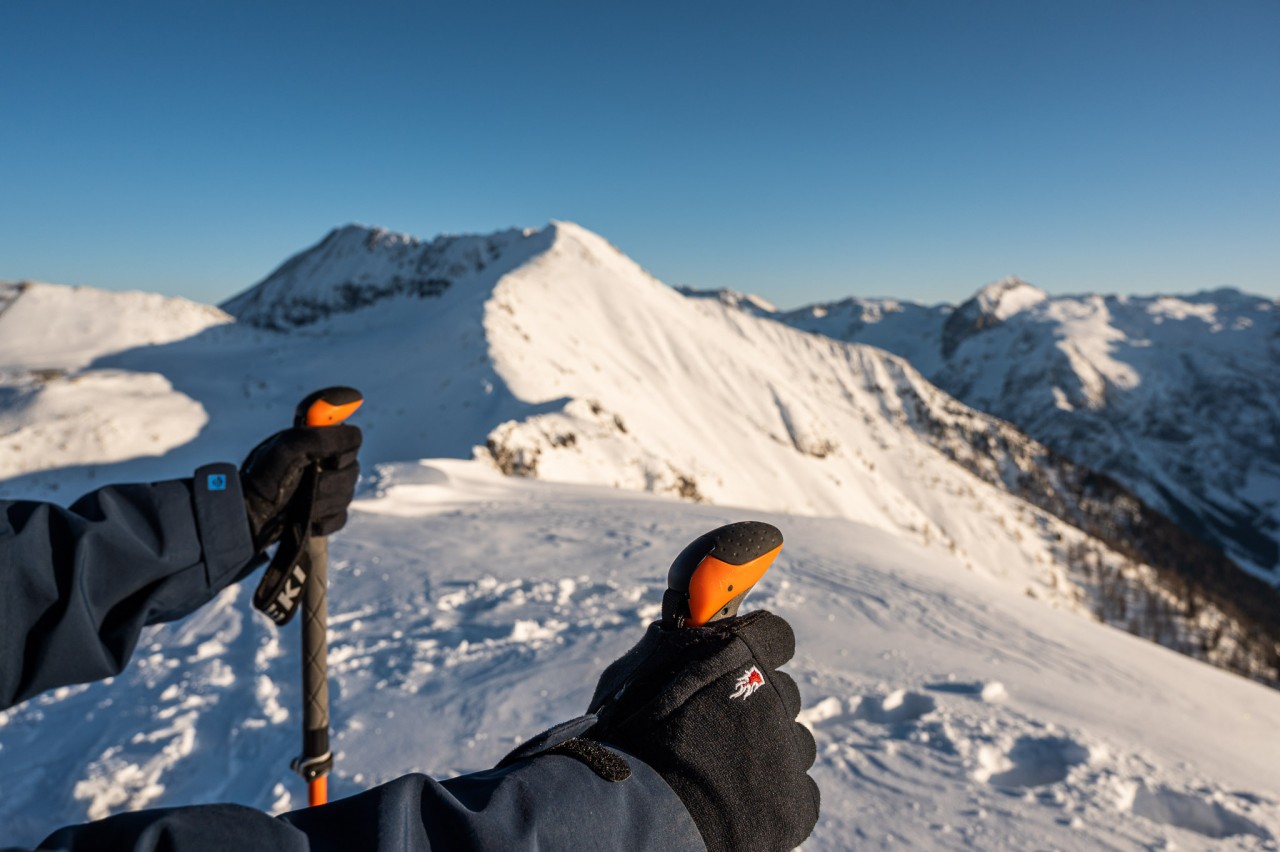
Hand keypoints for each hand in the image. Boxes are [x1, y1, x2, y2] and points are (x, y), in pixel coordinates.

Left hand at [239, 425, 361, 551]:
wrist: (249, 517)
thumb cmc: (264, 477)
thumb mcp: (286, 448)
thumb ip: (320, 437)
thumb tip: (351, 435)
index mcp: (316, 440)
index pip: (352, 439)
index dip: (343, 449)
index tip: (328, 458)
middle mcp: (325, 462)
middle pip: (353, 470)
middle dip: (330, 481)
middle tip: (309, 484)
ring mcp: (328, 490)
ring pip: (348, 495)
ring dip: (325, 502)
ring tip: (301, 503)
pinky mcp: (328, 515)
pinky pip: (340, 518)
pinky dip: (324, 520)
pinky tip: (306, 517)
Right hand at [586, 611, 818, 851]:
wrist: (642, 812)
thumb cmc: (628, 737)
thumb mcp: (632, 675)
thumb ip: (668, 651)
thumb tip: (677, 634)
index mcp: (741, 654)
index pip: (776, 635)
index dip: (757, 648)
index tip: (738, 661)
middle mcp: (775, 694)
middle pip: (781, 692)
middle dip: (756, 705)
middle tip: (717, 727)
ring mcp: (790, 749)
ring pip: (794, 741)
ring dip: (767, 750)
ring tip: (726, 771)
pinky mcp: (796, 801)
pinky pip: (799, 789)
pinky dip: (775, 795)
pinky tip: (740, 800)